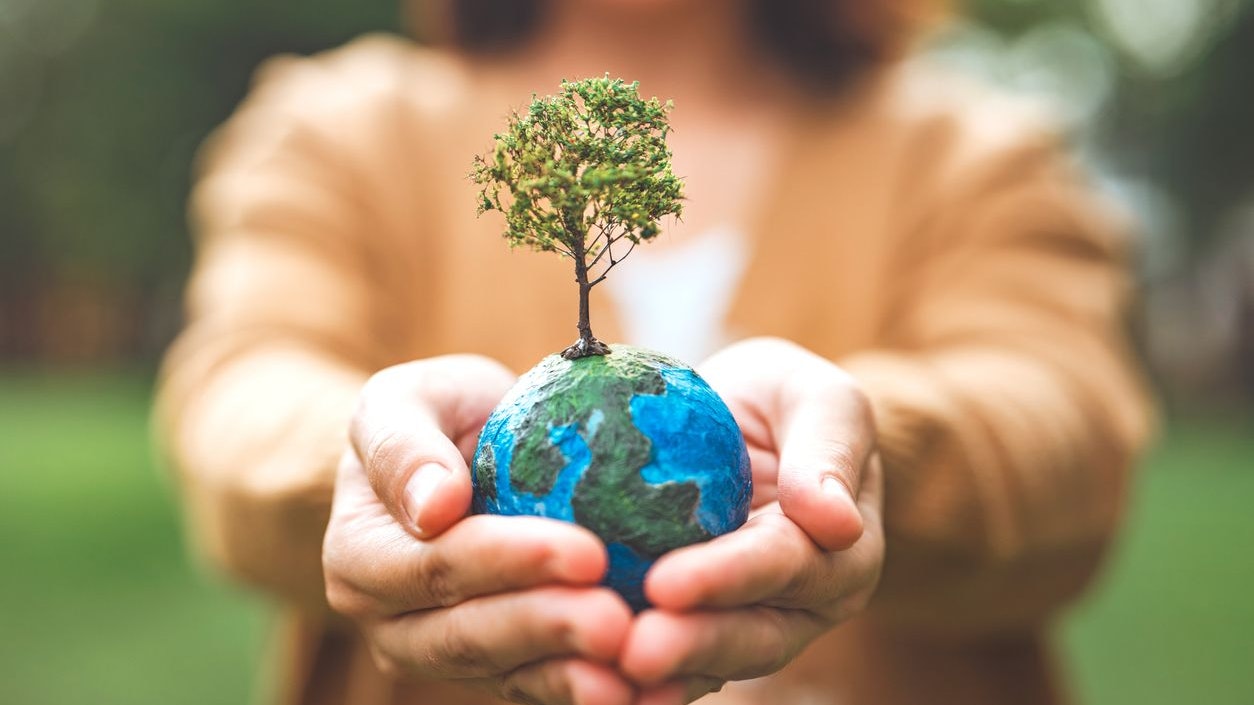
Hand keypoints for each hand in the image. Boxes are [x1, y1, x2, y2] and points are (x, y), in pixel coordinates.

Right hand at [323, 356, 636, 704]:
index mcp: (360, 559)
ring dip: (573, 676)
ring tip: (634, 663)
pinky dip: (589, 690)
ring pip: (509, 675)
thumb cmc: (436, 416)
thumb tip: (434, 507)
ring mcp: (445, 658)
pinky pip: (541, 690)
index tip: (587, 550)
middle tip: (617, 621)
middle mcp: (392, 625)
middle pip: (471, 636)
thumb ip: (402, 444)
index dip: (509, 562)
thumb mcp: (405, 400)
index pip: (437, 566)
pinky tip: (643, 687)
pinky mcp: (498, 674)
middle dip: (548, 629)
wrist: (462, 457)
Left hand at [618, 338, 884, 704]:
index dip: (725, 578)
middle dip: (691, 646)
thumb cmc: (784, 401)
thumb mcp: (817, 398)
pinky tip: (586, 679)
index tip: (665, 584)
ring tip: (605, 674)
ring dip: (661, 672)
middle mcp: (799, 605)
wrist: (746, 422)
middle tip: (633, 653)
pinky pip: (671, 665)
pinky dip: (631, 677)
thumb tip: (837, 522)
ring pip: (710, 662)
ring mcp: (749, 626)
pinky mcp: (698, 631)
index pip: (780, 566)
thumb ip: (830, 449)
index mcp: (838, 553)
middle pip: (749, 636)